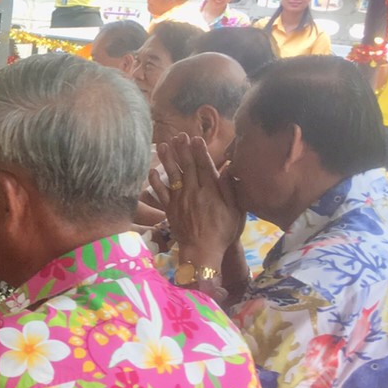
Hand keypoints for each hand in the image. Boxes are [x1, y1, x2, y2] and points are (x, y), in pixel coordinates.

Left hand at [156, 133, 242, 269]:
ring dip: (168, 160)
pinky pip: (161, 193)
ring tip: (163, 145)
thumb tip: (227, 168)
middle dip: (182, 150)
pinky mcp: (170, 210)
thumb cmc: (223, 232)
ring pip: (172, 176)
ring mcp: (180, 201)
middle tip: (179, 136)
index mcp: (210, 192)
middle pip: (186, 167)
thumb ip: (229, 189)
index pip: (204, 166)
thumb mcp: (235, 211)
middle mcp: (194, 193)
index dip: (199, 151)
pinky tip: (151, 170)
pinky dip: (155, 182)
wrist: (202, 252)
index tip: (195, 138)